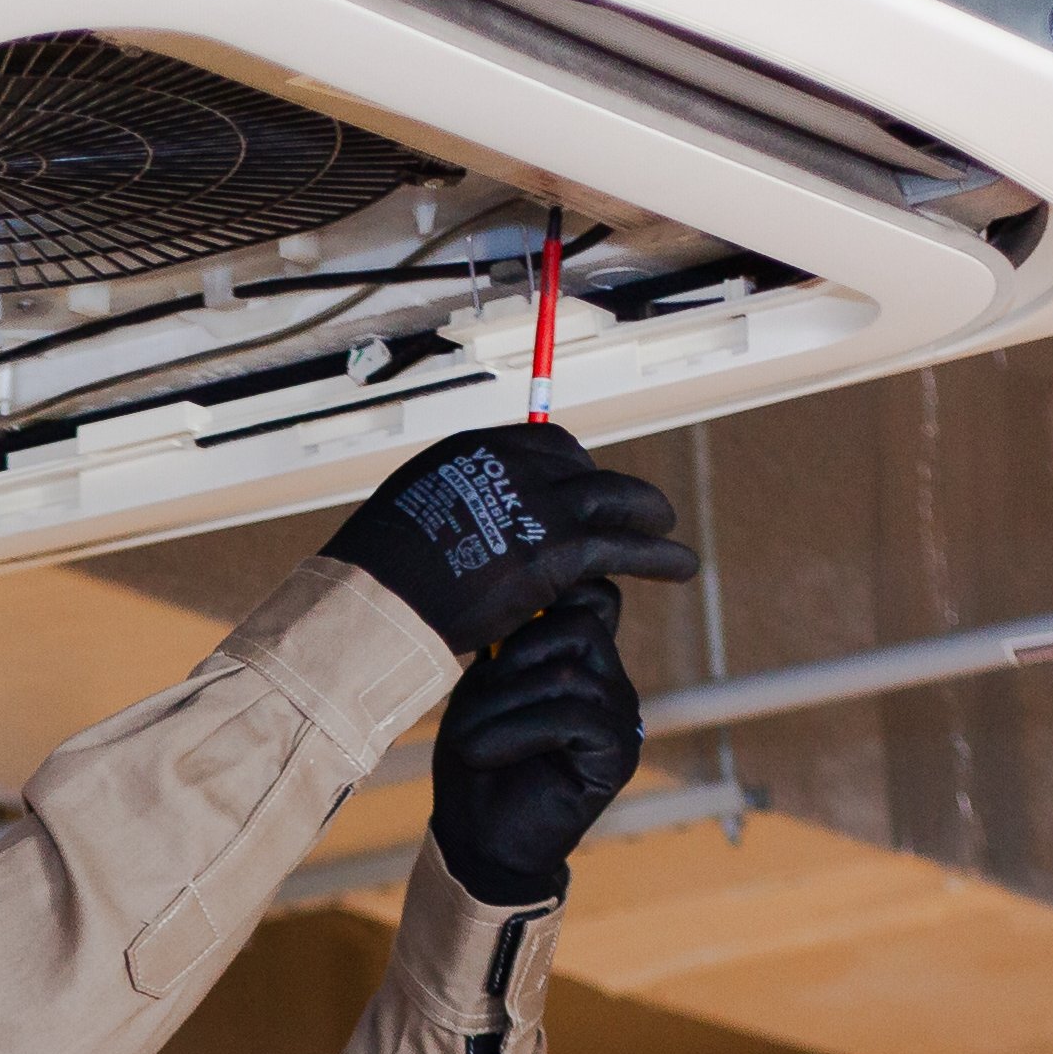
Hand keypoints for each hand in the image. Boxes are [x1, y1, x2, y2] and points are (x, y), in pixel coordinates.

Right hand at [320, 425, 696, 659]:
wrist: (372, 606)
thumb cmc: (372, 583)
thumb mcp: (408, 524)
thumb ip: (447, 516)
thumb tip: (456, 530)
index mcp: (472, 450)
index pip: (545, 446)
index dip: (573, 473)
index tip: (584, 497)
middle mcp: (511, 464)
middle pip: (584, 468)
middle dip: (611, 492)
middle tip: (631, 514)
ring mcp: (537, 503)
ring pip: (614, 499)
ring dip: (647, 515)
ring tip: (668, 533)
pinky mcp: (557, 549)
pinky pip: (623, 545)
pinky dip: (657, 555)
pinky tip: (680, 568)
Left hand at [430, 584, 648, 907]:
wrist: (479, 843)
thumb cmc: (476, 763)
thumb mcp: (482, 689)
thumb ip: (511, 643)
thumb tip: (523, 593)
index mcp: (585, 662)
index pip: (594, 598)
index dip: (550, 600)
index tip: (495, 637)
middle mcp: (611, 684)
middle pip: (579, 625)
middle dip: (515, 657)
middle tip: (475, 702)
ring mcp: (622, 717)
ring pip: (567, 674)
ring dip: (503, 705)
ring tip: (469, 740)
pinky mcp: (620, 753)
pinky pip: (573, 716)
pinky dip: (519, 732)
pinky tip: (485, 754)